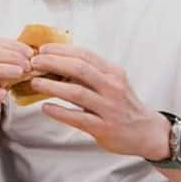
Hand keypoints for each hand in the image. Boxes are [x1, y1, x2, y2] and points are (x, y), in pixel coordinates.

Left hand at [27, 44, 170, 159]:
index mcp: (113, 73)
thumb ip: (90, 74)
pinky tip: (46, 107)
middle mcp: (112, 87)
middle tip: (34, 63)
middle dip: (53, 63)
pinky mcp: (104, 128)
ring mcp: (109, 108)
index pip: (85, 55)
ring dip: (52, 86)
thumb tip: (57, 62)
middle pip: (79, 69)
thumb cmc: (123, 105)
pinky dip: (60, 112)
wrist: (147, 132)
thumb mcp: (113, 83)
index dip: (61, 50)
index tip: (43, 49)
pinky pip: (77, 118)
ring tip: (35, 83)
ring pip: (76, 92)